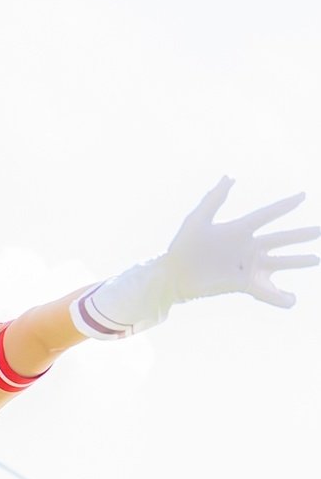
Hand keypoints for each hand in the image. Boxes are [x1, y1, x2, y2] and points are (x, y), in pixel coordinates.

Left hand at [70, 177, 319, 340]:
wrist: (172, 275)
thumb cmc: (181, 247)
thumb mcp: (196, 220)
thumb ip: (213, 199)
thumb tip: (229, 177)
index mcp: (237, 230)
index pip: (266, 215)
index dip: (284, 206)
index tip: (302, 195)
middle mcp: (246, 248)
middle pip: (279, 239)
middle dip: (299, 236)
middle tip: (319, 230)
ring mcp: (245, 267)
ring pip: (278, 264)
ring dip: (297, 262)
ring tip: (315, 260)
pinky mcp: (241, 284)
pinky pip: (264, 292)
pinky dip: (278, 298)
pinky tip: (291, 301)